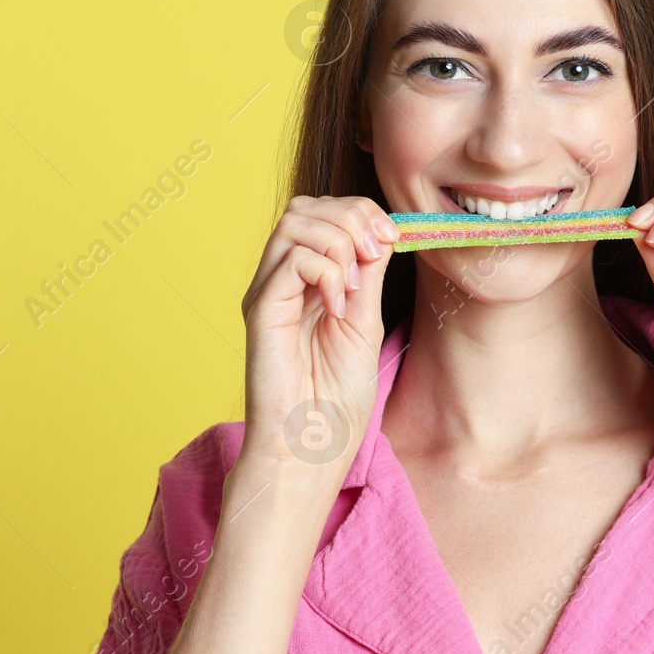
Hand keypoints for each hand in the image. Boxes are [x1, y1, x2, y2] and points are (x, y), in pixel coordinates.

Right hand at [235, 195, 399, 483]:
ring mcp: (269, 293)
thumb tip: (382, 232)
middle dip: (352, 218)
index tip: (392, 237)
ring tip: (356, 286)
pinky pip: (291, 260)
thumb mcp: (366, 321)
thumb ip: (368, 275)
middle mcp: (281, 280)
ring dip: (340, 243)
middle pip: (306, 207)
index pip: (323, 213)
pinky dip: (327, 272)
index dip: (361, 213)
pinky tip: (338, 307)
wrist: (313, 446)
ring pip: (295, 223)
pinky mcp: (261, 310)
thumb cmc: (336, 397)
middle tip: (377, 254)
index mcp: (307, 280)